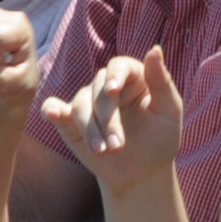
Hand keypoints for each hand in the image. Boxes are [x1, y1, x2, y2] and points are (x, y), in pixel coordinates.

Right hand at [43, 46, 184, 198]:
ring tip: (102, 151)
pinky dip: (52, 109)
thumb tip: (155, 49)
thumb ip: (161, 81)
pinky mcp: (70, 120)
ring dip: (89, 129)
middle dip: (107, 119)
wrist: (141, 172)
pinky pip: (55, 109)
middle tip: (118, 146)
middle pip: (98, 90)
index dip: (115, 76)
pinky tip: (51, 114)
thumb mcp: (169, 111)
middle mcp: (107, 85)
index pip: (119, 66)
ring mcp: (88, 102)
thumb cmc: (160, 138)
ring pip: (79, 105)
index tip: (113, 91)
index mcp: (132, 76)